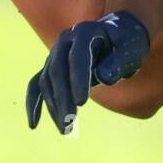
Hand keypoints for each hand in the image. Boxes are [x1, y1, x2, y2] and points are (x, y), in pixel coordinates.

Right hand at [26, 11, 150, 132]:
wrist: (115, 36)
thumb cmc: (124, 45)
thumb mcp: (128, 50)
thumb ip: (118, 62)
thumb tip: (105, 78)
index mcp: (84, 32)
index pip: (78, 56)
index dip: (78, 78)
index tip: (81, 103)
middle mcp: (64, 41)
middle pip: (58, 70)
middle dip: (63, 98)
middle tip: (70, 123)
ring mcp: (54, 54)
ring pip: (47, 81)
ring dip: (54, 106)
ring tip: (65, 129)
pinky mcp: (50, 67)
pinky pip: (37, 85)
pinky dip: (34, 103)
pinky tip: (34, 124)